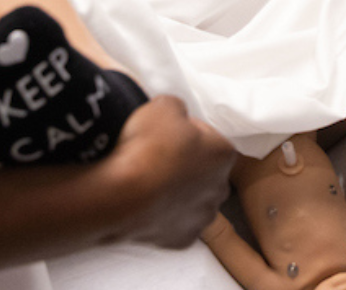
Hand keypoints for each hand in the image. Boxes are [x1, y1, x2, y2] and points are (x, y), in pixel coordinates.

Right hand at [103, 97, 235, 248]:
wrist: (121, 196)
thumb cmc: (147, 148)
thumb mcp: (163, 105)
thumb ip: (177, 108)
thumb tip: (175, 116)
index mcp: (224, 153)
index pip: (210, 137)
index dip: (187, 132)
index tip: (167, 132)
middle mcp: (220, 188)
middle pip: (205, 170)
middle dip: (187, 164)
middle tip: (157, 157)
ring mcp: (201, 217)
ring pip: (192, 199)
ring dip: (177, 191)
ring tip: (149, 182)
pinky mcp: (182, 240)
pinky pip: (175, 222)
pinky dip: (164, 214)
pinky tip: (146, 204)